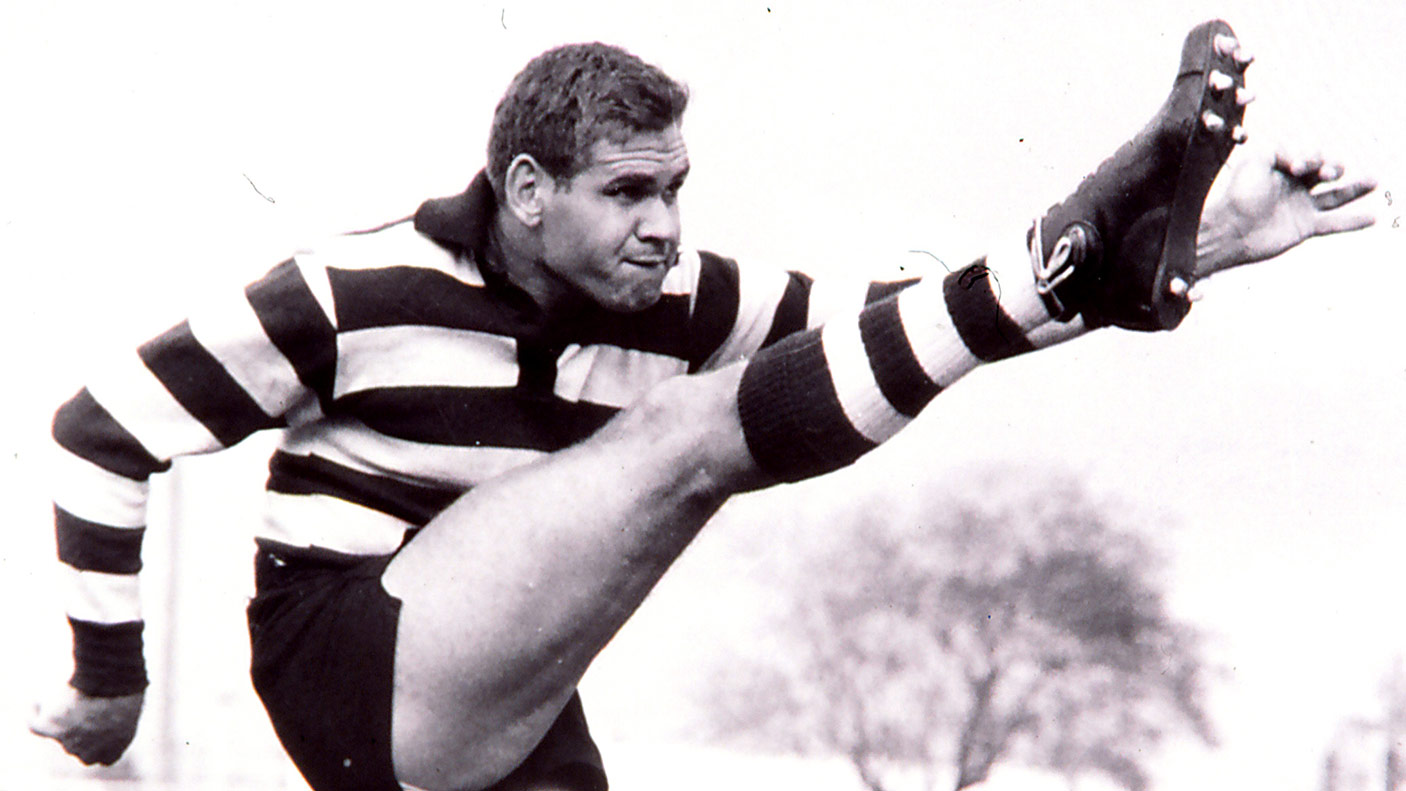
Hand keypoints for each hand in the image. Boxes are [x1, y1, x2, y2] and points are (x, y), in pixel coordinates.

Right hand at [30, 684, 143, 765]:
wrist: (113, 680)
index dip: (101, 744)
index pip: (104, 757)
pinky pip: (36, 725)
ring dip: (65, 721)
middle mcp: (91, 750)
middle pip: (80, 749)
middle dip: (83, 734)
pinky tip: (36, 702)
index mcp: (116, 746)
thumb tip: (105, 708)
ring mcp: (70, 741)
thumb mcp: (131, 705)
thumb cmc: (127, 686)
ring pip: (63, 736)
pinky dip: (34, 715)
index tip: (100, 729)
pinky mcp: (52, 727)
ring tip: (72, 696)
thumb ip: (118, 715)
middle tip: (86, 710)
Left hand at [1195, 147, 1376, 278]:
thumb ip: (1280, 151)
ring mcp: (1302, 206)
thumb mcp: (1255, 161)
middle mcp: (1294, 185)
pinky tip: (1373, 217)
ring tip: (1373, 180)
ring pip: (1336, 195)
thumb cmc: (1237, 195)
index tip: (1297, 166)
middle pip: (1326, 170)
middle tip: (1327, 173)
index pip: (1309, 155)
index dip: (1309, 157)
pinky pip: (1335, 223)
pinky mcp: (1306, 227)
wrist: (1229, 230)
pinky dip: (1354, 221)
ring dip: (1356, 187)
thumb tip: (1302, 160)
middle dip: (1331, 167)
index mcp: (1283, 167)